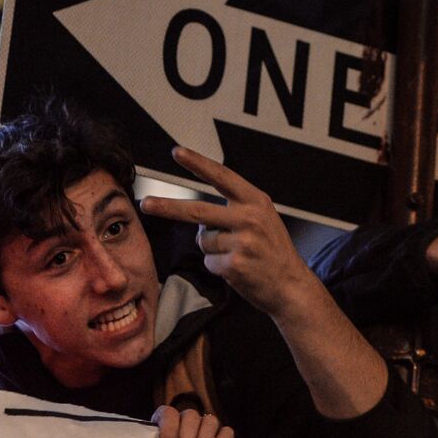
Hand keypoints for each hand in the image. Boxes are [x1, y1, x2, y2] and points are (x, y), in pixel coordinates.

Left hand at [140, 147, 316, 317]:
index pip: (222, 177)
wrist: (291, 285)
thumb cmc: (272, 250)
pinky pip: (208, 261)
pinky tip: (237, 268)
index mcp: (255, 201)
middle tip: (146, 204)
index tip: (177, 152)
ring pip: (203, 241)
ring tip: (238, 253)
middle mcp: (249, 218)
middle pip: (197, 211)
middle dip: (168, 207)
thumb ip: (235, 208)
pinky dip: (217, 266)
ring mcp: (241, 242)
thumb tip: (195, 215)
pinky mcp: (234, 265)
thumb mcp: (262, 218)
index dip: (198, 163)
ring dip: (212, 249)